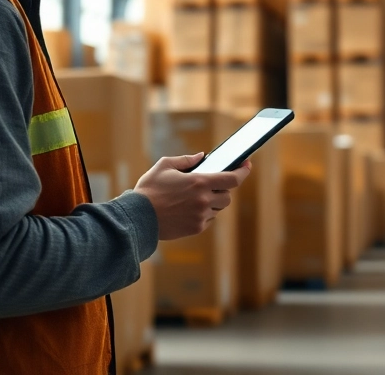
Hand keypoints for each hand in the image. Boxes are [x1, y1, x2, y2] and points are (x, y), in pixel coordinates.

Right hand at [134, 154, 251, 240]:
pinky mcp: (196, 228)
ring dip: (213, 202)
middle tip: (210, 185)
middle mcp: (204, 200)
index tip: (247, 165)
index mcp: (199, 182)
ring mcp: (201, 216)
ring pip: (218, 208)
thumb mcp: (165, 166)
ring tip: (195, 197)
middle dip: (223, 189)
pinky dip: (204, 213)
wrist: (137, 217)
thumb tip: (201, 157)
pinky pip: (208, 219)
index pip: (232, 179)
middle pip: (228, 196)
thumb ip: (186, 160)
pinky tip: (188, 209)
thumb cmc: (149, 189)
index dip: (243, 172)